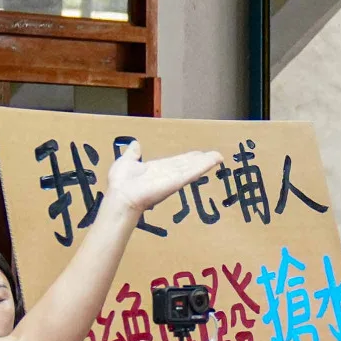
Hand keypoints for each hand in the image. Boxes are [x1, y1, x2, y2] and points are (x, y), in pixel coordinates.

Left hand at [103, 142, 222, 216]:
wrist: (122, 196)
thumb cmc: (121, 183)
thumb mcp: (127, 162)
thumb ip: (133, 154)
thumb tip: (135, 144)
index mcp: (157, 170)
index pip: (176, 163)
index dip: (188, 158)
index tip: (199, 154)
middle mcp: (168, 174)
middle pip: (188, 165)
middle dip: (201, 160)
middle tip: (216, 156)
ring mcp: (174, 178)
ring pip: (193, 168)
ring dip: (206, 162)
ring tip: (219, 156)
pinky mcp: (178, 181)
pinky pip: (193, 172)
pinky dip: (204, 165)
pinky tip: (214, 160)